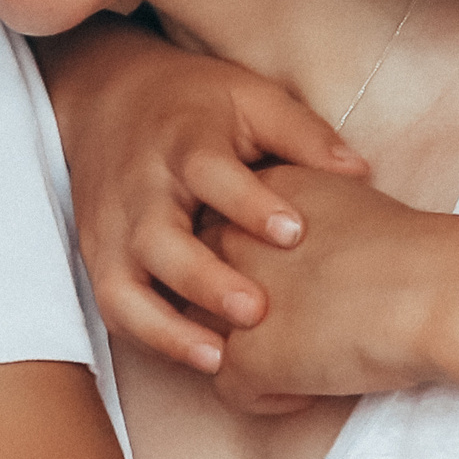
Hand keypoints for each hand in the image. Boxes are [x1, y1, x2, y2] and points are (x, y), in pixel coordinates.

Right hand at [37, 16, 366, 373]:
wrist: (107, 100)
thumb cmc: (196, 104)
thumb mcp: (250, 98)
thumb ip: (302, 135)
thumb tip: (360, 173)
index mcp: (182, 141)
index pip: (208, 171)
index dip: (248, 203)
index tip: (293, 232)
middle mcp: (139, 189)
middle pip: (157, 238)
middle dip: (202, 279)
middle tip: (255, 311)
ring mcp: (111, 228)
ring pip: (122, 286)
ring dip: (164, 328)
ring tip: (218, 359)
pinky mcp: (98, 258)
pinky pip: (114, 307)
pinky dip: (149, 339)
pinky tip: (197, 360)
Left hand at [211, 165, 458, 411]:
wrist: (438, 291)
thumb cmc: (418, 253)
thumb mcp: (351, 205)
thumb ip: (309, 221)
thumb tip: (305, 256)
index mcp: (263, 194)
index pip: (224, 227)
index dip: (252, 264)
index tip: (299, 284)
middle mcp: (234, 240)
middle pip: (205, 278)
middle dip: (236, 307)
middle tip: (295, 327)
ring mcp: (233, 301)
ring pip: (205, 335)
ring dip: (247, 351)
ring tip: (301, 360)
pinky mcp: (246, 358)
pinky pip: (231, 390)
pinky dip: (269, 398)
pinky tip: (312, 390)